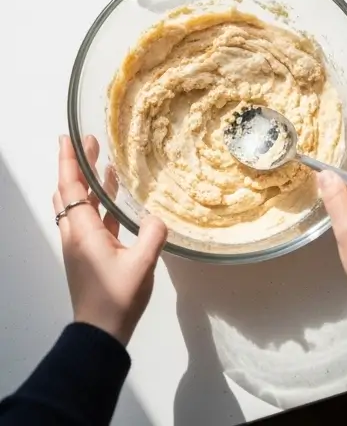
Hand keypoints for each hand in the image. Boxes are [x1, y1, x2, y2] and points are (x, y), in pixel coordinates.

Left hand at [54, 135, 166, 345]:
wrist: (100, 330)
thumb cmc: (118, 296)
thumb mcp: (142, 263)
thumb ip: (152, 234)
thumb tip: (156, 214)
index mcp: (83, 232)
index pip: (71, 188)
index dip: (69, 162)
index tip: (69, 138)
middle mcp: (75, 234)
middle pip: (68, 193)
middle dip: (76, 166)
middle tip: (88, 143)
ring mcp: (80, 245)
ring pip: (76, 206)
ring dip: (86, 184)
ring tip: (101, 163)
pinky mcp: (88, 255)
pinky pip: (89, 220)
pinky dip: (97, 203)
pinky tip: (114, 198)